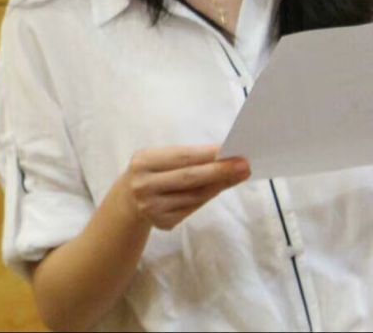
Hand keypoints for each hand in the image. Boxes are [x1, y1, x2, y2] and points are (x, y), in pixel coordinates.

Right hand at [118, 146, 249, 230]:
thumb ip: (186, 158)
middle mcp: (144, 185)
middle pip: (190, 178)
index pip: (181, 157)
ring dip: (220, 184)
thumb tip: (224, 155)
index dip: (208, 154)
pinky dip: (208, 197)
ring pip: (195, 196)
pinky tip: (219, 187)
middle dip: (220, 171)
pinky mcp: (163, 222)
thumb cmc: (152, 172)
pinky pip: (192, 208)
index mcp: (143, 162)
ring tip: (239, 175)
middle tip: (244, 165)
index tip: (231, 149)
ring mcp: (153, 207)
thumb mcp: (158, 159)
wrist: (128, 201)